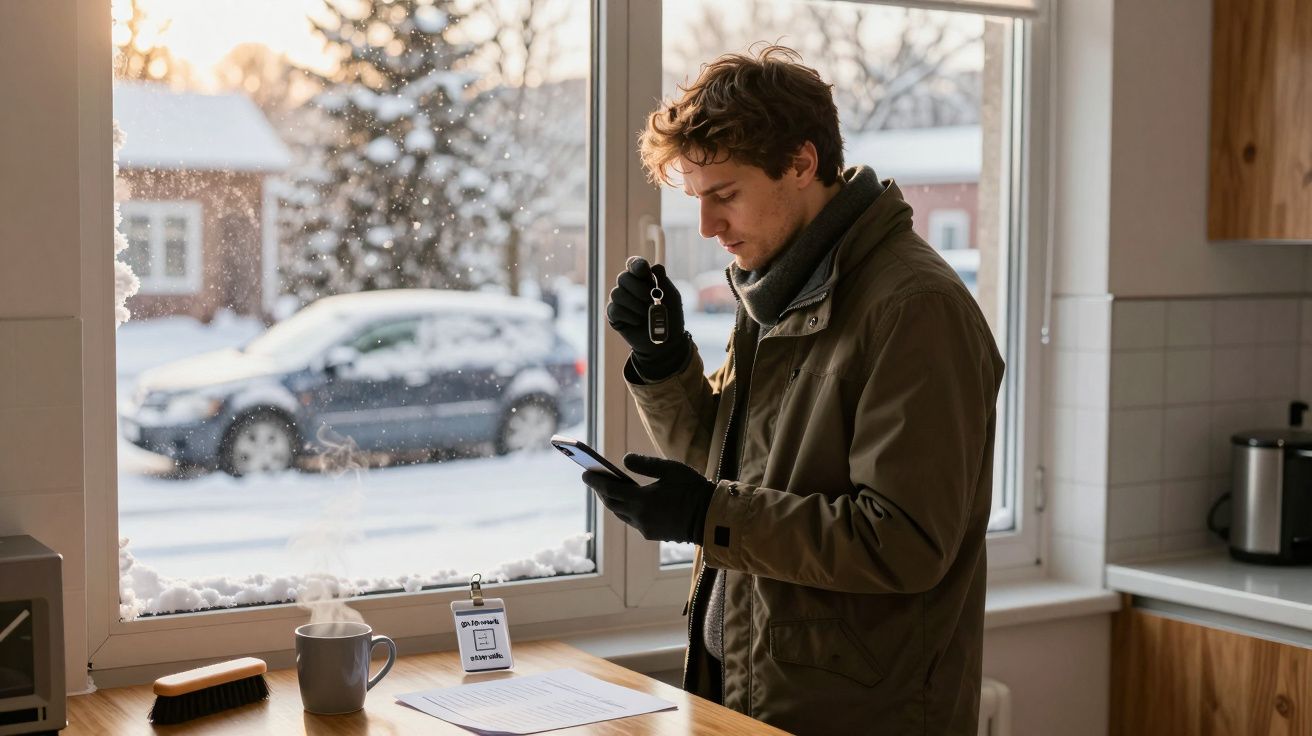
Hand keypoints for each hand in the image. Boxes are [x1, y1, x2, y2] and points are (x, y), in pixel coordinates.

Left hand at [582, 454, 713, 543]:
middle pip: (612, 504)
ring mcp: (646, 528)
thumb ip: (645, 464)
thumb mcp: (671, 470)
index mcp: (642, 500)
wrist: (711, 518)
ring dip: (613, 502)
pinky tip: (629, 501)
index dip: (595, 481)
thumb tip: (625, 460)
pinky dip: (626, 510)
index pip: (610, 490)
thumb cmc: (693, 489)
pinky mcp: (653, 534)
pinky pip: (633, 521)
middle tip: (595, 480)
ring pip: (622, 514)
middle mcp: (640, 517)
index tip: (585, 473)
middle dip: (602, 492)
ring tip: (609, 489)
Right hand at [607, 256, 688, 379]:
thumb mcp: (672, 298)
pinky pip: (614, 309)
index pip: (634, 264)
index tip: (643, 271)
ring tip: (646, 314)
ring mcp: (621, 301)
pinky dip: (629, 316)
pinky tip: (638, 322)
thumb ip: (663, 282)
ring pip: (616, 293)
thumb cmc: (670, 318)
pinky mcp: (614, 315)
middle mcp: (629, 287)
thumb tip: (656, 267)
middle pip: (623, 277)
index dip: (636, 265)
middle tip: (650, 299)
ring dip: (634, 304)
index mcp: (644, 279)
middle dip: (637, 288)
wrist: (665, 343)